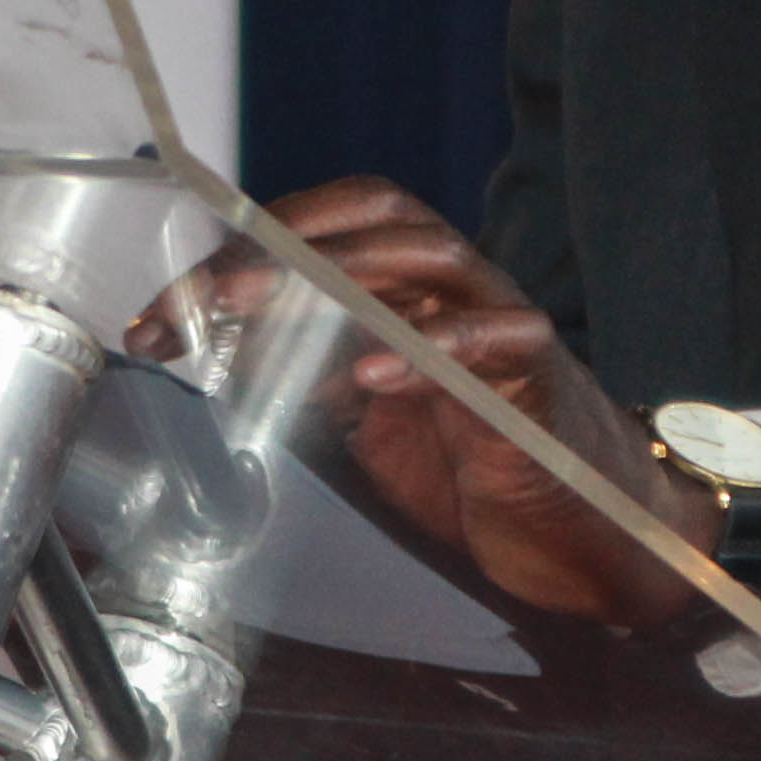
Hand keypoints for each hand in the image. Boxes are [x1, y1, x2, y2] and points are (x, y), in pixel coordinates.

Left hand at [242, 177, 735, 631]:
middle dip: (276, 252)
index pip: (334, 227)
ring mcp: (502, 328)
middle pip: (374, 225)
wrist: (590, 535)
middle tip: (199, 299)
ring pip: (429, 258)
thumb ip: (312, 377)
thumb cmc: (480, 469)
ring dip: (337, 276)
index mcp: (414, 292)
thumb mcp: (369, 422)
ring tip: (260, 311)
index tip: (171, 304)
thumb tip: (222, 353)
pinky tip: (371, 374)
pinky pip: (491, 344)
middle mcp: (458, 292)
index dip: (252, 246)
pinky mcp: (537, 381)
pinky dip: (429, 348)